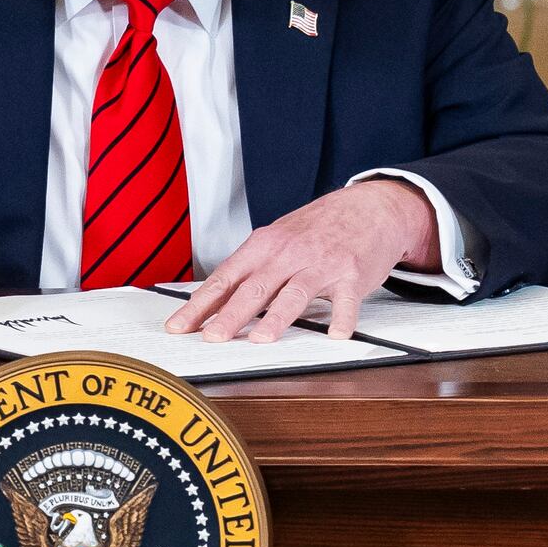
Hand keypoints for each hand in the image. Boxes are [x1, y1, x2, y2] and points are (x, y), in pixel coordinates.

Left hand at [172, 177, 436, 338]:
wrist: (369, 207)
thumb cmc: (318, 229)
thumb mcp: (279, 239)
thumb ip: (252, 269)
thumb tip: (215, 301)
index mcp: (265, 245)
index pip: (225, 278)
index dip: (200, 304)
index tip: (179, 326)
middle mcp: (289, 253)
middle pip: (254, 288)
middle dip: (230, 315)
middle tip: (212, 338)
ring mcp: (321, 264)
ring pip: (294, 293)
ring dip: (277, 317)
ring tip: (261, 339)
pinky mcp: (351, 274)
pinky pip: (346, 301)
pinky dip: (342, 318)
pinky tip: (335, 335)